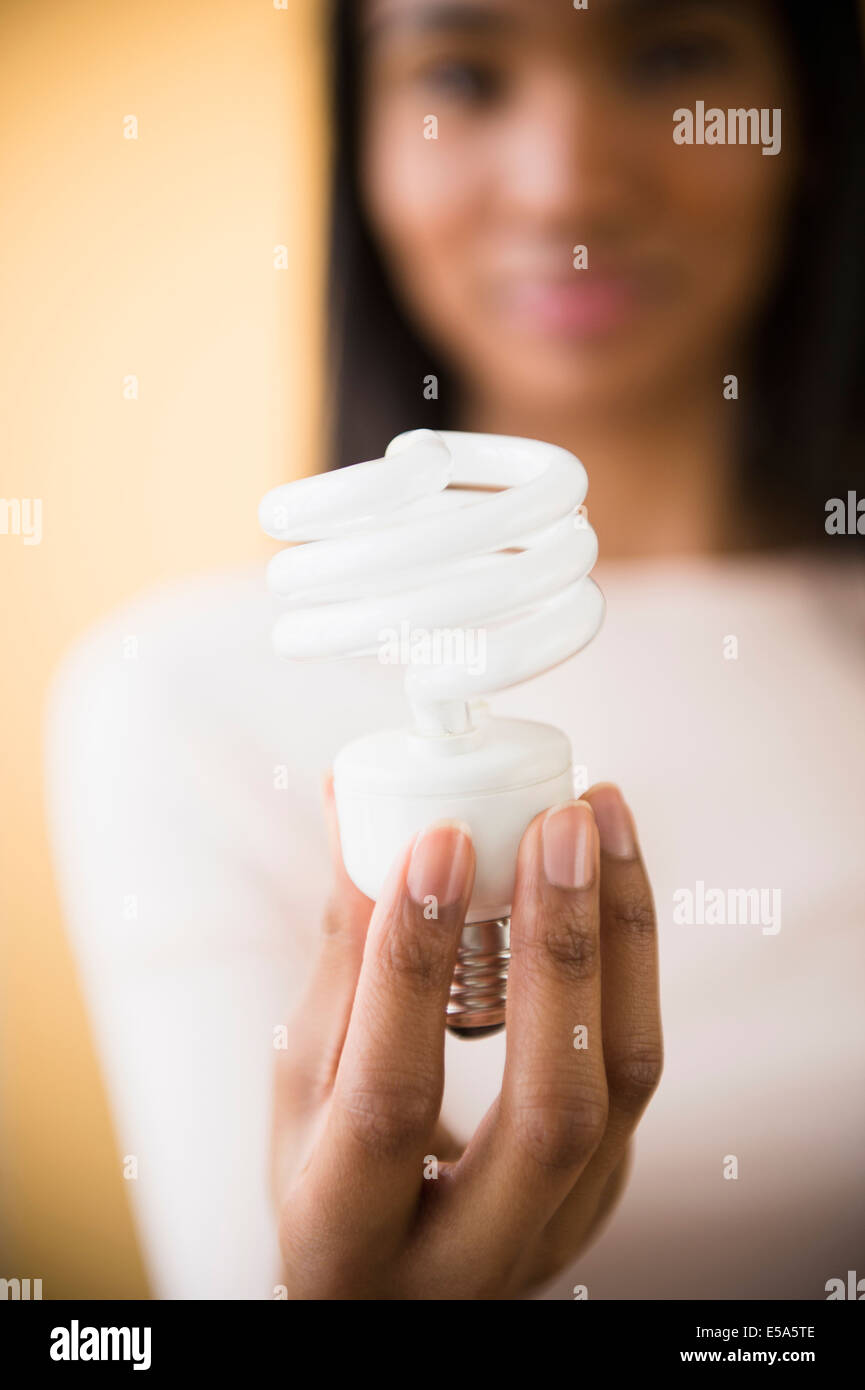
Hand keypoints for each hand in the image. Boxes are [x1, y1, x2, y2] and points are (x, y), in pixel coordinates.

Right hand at [271, 778, 661, 1298]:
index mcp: (346, 1238)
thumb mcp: (304, 1087)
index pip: (390, 1099)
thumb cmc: (327, 1176)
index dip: (413, 965)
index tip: (440, 841)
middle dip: (562, 947)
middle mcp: (467, 1259)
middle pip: (551, 1109)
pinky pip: (631, 1063)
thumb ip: (343, 959)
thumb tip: (356, 813)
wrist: (396, 1282)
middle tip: (558, 822)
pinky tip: (609, 876)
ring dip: (620, 933)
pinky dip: (627, 958)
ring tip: (599, 816)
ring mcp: (556, 1231)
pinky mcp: (605, 1190)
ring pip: (621, 1083)